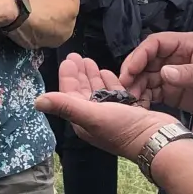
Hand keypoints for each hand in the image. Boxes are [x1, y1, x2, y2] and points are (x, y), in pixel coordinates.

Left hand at [36, 53, 175, 157]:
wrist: (156, 138)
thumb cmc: (123, 128)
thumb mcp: (92, 115)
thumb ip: (65, 105)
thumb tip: (36, 102)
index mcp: (83, 121)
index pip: (70, 95)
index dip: (68, 77)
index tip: (68, 60)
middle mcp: (95, 118)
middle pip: (83, 91)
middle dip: (79, 74)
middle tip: (76, 55)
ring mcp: (111, 114)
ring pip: (98, 91)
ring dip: (92, 76)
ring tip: (89, 60)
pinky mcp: (126, 110)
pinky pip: (114, 93)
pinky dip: (109, 82)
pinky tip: (106, 72)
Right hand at [120, 32, 192, 122]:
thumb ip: (189, 73)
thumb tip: (164, 73)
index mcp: (185, 44)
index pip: (156, 43)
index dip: (140, 54)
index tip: (129, 70)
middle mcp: (175, 57)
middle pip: (147, 60)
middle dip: (133, 72)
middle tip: (122, 88)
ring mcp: (173, 75)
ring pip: (146, 77)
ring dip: (136, 87)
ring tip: (129, 100)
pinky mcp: (173, 93)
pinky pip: (153, 93)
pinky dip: (143, 98)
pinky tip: (138, 107)